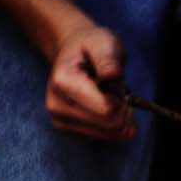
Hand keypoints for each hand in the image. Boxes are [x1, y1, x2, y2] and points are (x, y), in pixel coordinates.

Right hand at [46, 22, 133, 139]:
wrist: (73, 54)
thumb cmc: (90, 46)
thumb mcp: (103, 42)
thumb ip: (107, 58)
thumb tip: (112, 75)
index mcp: (63, 83)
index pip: (106, 109)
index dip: (121, 99)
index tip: (117, 84)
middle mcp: (57, 106)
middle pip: (111, 125)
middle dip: (123, 108)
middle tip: (116, 90)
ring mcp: (62, 122)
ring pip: (112, 134)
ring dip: (120, 116)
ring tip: (109, 96)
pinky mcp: (71, 131)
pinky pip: (108, 137)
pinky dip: (115, 124)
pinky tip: (106, 106)